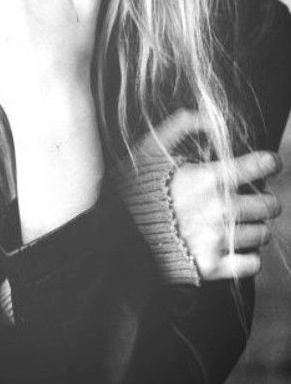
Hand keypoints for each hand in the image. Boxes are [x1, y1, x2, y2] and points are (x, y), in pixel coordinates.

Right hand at [137, 110, 281, 279]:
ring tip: (239, 223)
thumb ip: (182, 125)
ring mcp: (216, 240)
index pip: (261, 166)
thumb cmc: (133, 189)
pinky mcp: (211, 267)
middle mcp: (218, 209)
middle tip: (254, 198)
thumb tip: (209, 116)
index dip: (268, 162)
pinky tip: (235, 247)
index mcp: (208, 178)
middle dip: (265, 198)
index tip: (267, 164)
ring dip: (255, 227)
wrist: (114, 234)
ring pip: (262, 234)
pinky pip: (251, 264)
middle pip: (269, 205)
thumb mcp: (151, 149)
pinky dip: (248, 256)